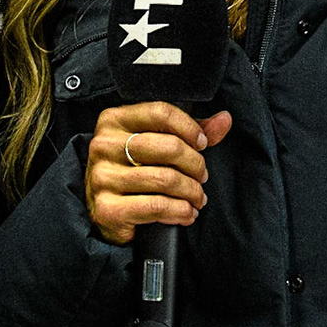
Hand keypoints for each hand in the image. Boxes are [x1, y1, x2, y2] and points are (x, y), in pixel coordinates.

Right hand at [84, 101, 232, 245]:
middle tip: (202, 176)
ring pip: (165, 179)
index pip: (160, 112)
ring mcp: (102, 177)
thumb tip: (224, 119)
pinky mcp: (107, 208)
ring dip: (191, 191)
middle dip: (195, 164)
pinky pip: (156, 206)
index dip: (189, 127)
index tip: (202, 143)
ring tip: (198, 197)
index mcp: (113, 120)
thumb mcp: (157, 144)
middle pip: (167, 146)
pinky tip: (186, 213)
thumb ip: (190, 130)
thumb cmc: (135, 172)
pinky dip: (179, 211)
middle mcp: (103, 145)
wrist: (106, 214)